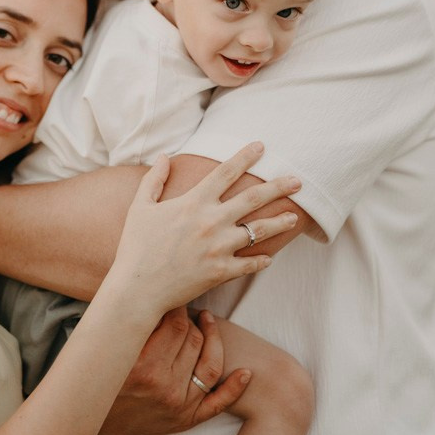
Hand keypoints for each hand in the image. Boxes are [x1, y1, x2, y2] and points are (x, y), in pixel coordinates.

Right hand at [96, 308, 251, 434]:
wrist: (96, 419)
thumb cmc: (102, 376)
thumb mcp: (112, 349)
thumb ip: (134, 323)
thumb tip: (158, 291)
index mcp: (143, 365)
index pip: (176, 324)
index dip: (178, 305)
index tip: (175, 295)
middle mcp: (165, 386)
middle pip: (194, 339)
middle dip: (192, 319)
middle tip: (185, 308)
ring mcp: (179, 405)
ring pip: (210, 363)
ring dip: (213, 339)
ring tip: (207, 323)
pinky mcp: (187, 420)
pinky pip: (218, 403)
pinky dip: (235, 388)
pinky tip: (246, 372)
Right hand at [108, 142, 300, 322]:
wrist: (137, 288)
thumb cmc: (136, 246)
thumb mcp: (140, 207)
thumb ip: (153, 179)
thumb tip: (164, 157)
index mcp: (193, 202)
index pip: (226, 172)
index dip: (245, 156)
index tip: (262, 146)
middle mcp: (211, 222)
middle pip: (253, 198)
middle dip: (279, 186)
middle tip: (298, 180)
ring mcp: (219, 248)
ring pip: (259, 231)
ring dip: (280, 222)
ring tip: (295, 216)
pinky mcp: (221, 271)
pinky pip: (249, 264)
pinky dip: (262, 260)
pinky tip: (270, 257)